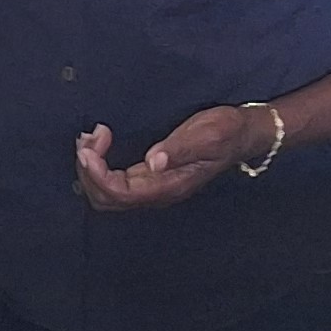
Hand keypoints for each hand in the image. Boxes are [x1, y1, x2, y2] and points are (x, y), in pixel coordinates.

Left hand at [71, 110, 257, 212]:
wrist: (242, 134)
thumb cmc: (226, 132)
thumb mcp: (207, 135)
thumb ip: (180, 149)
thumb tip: (154, 162)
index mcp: (169, 186)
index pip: (122, 194)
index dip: (98, 176)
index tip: (88, 149)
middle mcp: (157, 192)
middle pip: (108, 199)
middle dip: (89, 172)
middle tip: (87, 139)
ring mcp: (153, 186)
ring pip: (108, 192)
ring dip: (91, 169)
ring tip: (90, 138)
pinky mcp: (150, 176)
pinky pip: (115, 181)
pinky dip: (99, 165)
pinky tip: (99, 144)